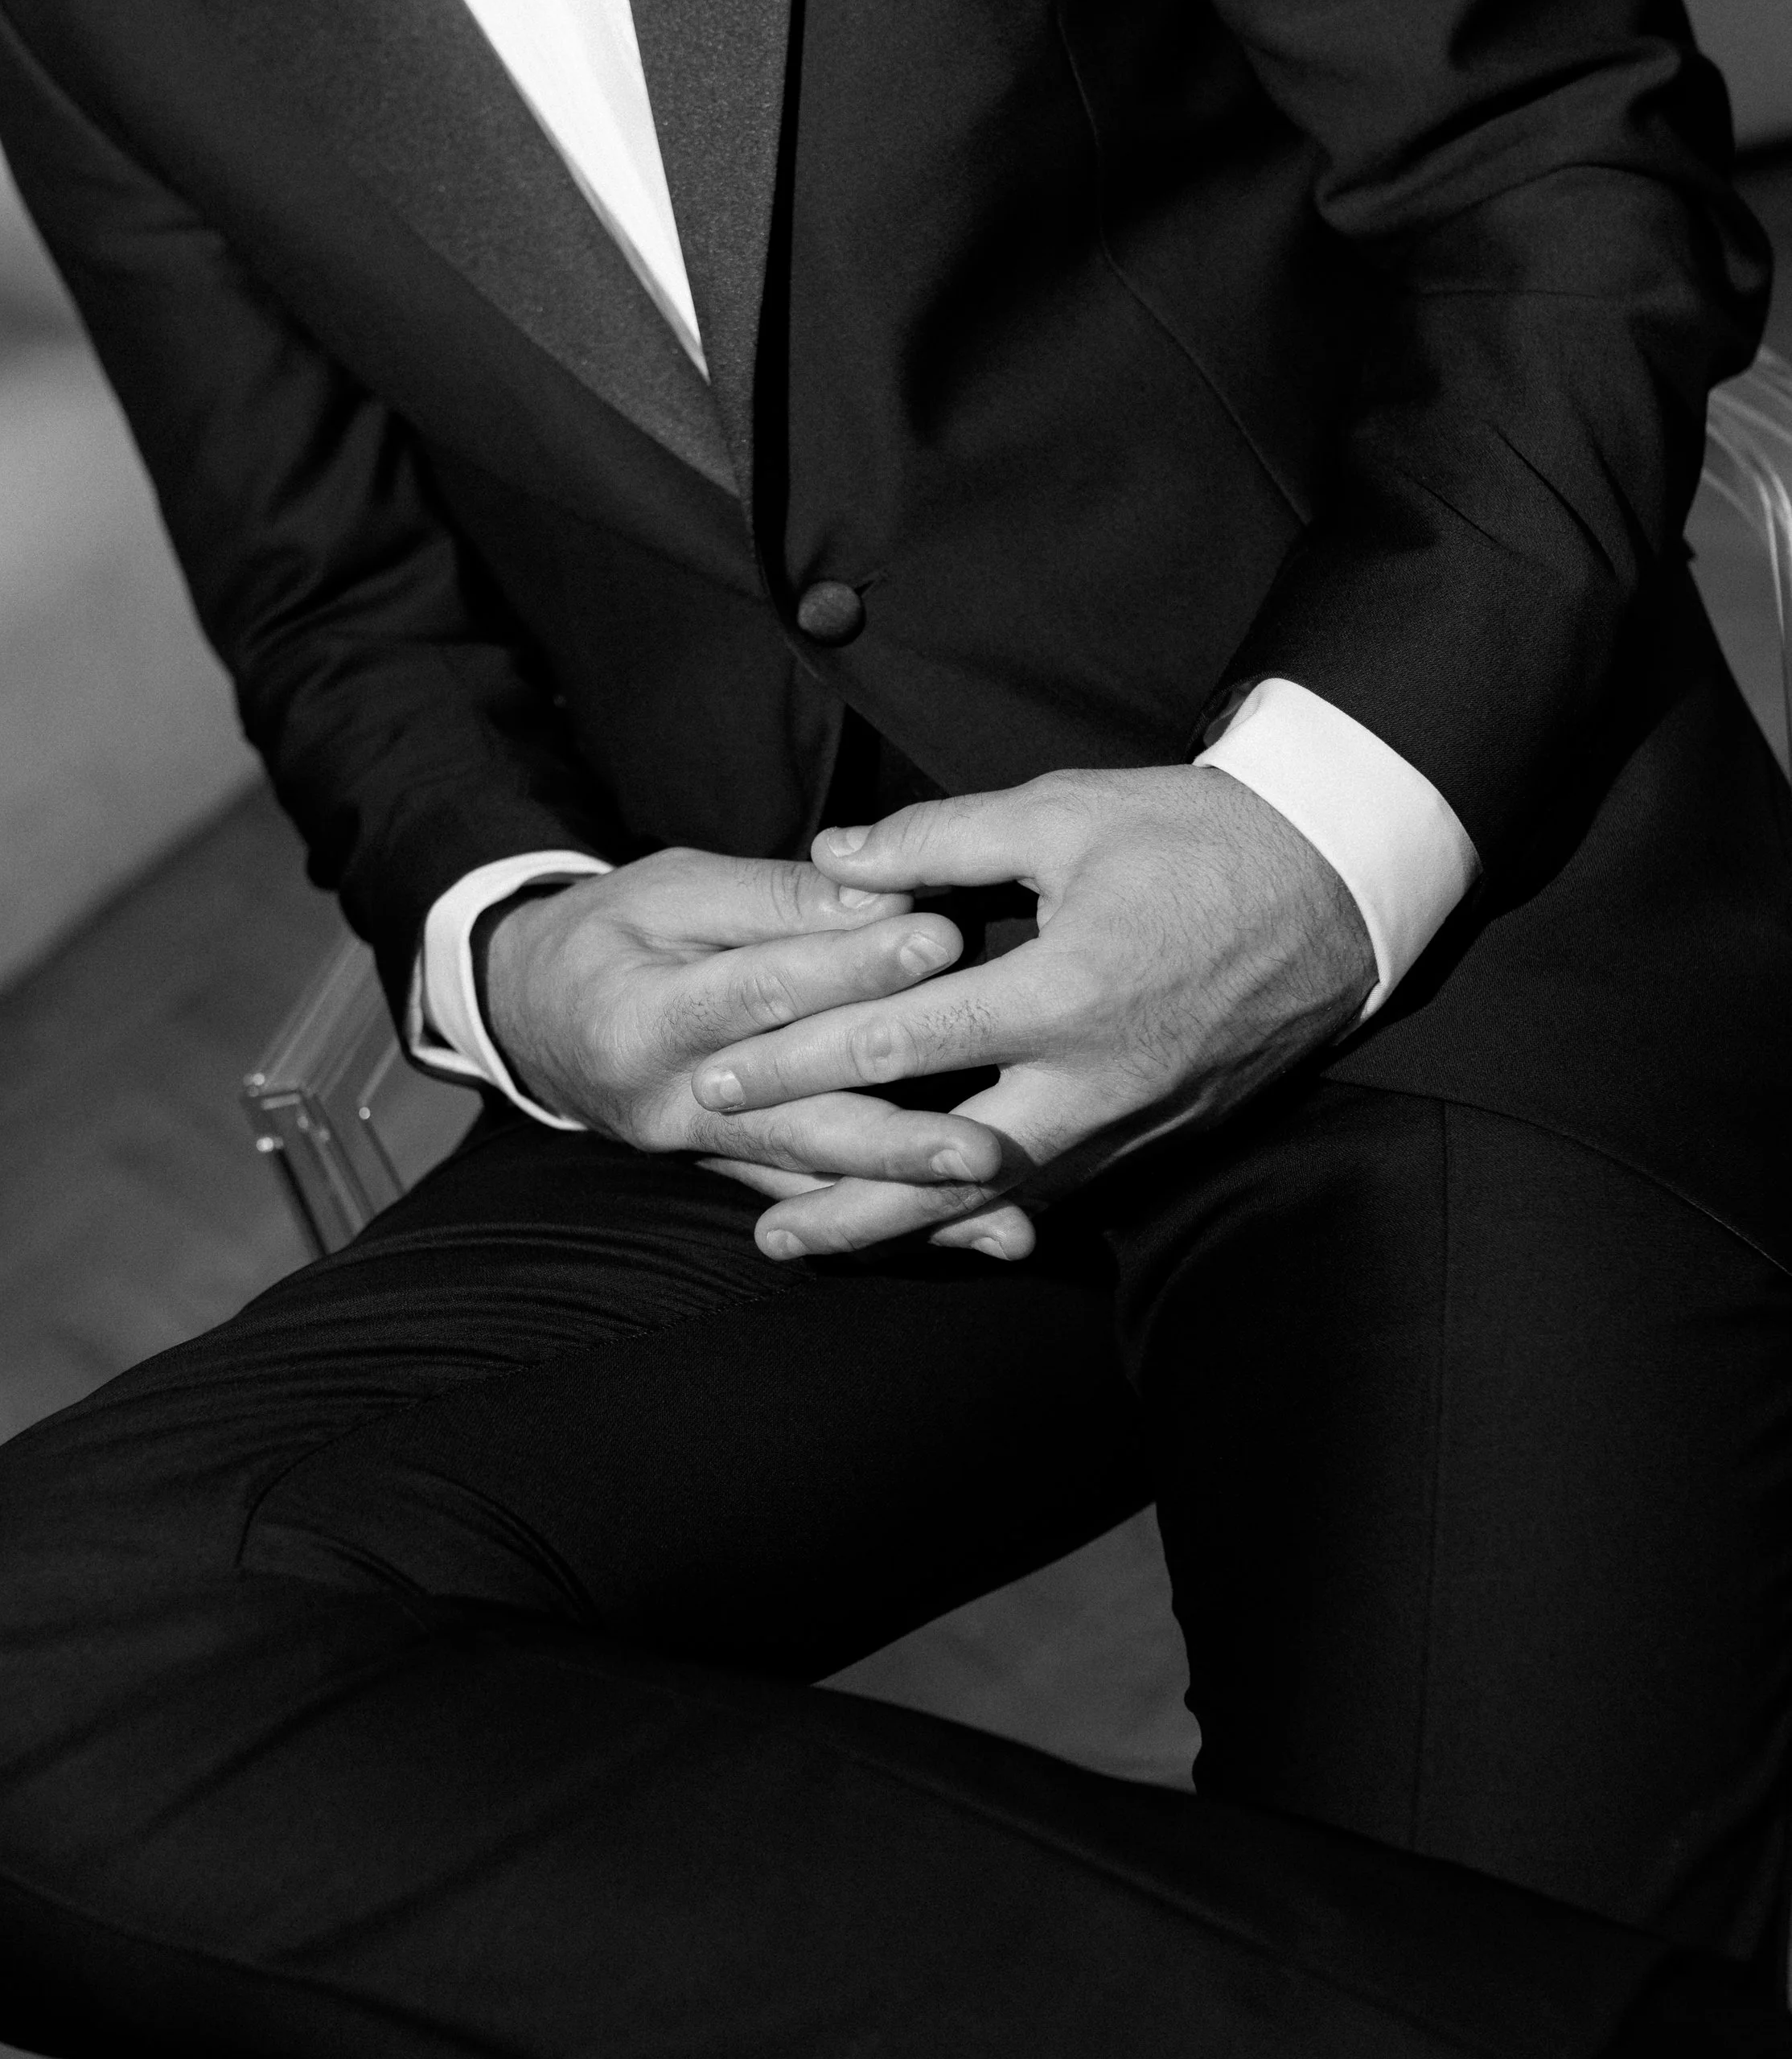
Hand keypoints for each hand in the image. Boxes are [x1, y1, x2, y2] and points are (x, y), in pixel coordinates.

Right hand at [481, 847, 1008, 1195]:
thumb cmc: (610, 935)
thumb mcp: (672, 890)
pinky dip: (900, 1220)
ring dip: (913, 1189)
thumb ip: (777, 899)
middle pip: (801, 1111)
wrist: (533, 1016)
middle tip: (989, 1131)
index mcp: (646, 1019)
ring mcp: (703, 1152)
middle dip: (901, 1125)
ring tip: (995, 1189)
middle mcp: (674, 1104)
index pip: (763, 993)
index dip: (852, 968)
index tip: (940, 940)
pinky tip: (981, 1236)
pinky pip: (821, 1204)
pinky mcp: (731, 1173)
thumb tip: (885, 893)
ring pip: (819, 1169)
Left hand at [688, 766, 1374, 1258]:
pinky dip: (978, 1213)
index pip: (901, 1043)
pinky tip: (923, 1223)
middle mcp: (1095, 1081)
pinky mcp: (1156, 1134)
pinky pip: (1053, 1190)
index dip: (799, 1064)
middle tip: (759, 1230)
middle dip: (845, 1205)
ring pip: (998, 1199)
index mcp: (1065, 995)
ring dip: (904, 1229)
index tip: (719, 1080)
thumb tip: (832, 857)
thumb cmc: (1202, 838)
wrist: (1339, 887)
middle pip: (944, 1171)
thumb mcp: (1066, 813)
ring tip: (815, 1245)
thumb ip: (939, 839)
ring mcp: (1130, 1120)